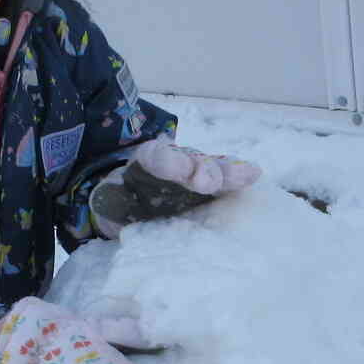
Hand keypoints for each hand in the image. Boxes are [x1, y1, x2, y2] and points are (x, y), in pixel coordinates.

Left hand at [92, 140, 260, 238]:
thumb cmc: (121, 204)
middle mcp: (175, 163)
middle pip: (193, 162)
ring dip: (227, 173)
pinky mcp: (212, 188)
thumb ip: (112, 202)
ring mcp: (196, 174)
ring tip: (244, 176)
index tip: (181, 171)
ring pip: (213, 168)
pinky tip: (254, 175)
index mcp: (146, 164)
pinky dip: (240, 176)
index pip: (157, 157)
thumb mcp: (110, 202)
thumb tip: (112, 206)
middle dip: (203, 170)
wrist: (131, 206)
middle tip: (209, 183)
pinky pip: (227, 179)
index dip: (170, 161)